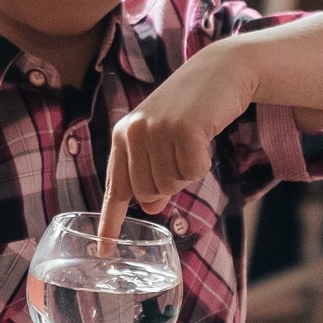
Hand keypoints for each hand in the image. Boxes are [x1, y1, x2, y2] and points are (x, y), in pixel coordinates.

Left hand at [100, 44, 253, 237]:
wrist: (220, 70)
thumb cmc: (192, 109)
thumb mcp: (165, 140)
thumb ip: (152, 172)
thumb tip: (149, 206)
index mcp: (123, 136)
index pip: (115, 189)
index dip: (110, 222)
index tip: (103, 252)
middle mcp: (133, 133)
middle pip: (150, 193)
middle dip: (172, 183)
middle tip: (184, 151)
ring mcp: (156, 130)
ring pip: (172, 185)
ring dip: (188, 171)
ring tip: (192, 140)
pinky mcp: (182, 130)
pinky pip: (194, 173)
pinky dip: (204, 162)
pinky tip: (204, 136)